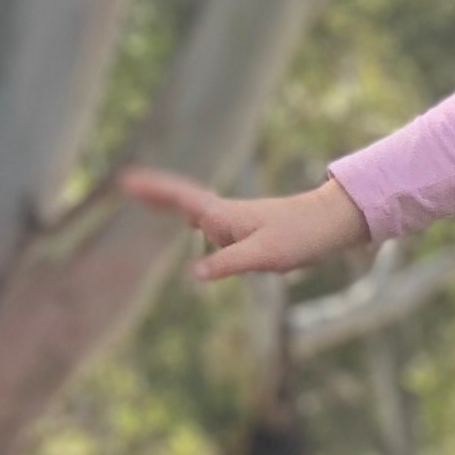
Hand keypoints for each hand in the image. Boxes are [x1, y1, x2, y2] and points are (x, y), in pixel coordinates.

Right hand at [121, 167, 372, 282]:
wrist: (330, 224)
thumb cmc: (300, 237)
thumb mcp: (264, 256)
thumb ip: (228, 263)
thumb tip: (194, 274)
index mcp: (223, 215)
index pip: (180, 198)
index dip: (152, 191)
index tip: (125, 180)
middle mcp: (224, 213)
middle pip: (181, 197)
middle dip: (153, 190)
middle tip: (125, 182)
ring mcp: (234, 220)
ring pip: (193, 206)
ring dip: (168, 199)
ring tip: (144, 195)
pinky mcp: (245, 228)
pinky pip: (208, 219)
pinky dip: (189, 214)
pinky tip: (189, 219)